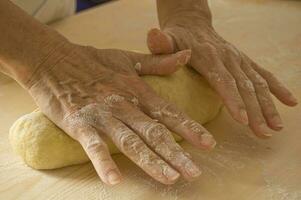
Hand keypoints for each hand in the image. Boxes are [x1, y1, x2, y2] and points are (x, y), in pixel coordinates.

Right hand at [26, 41, 216, 184]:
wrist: (52, 59)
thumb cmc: (92, 60)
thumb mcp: (128, 58)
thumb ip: (159, 62)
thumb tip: (187, 55)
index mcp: (137, 90)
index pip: (169, 112)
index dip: (190, 128)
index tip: (209, 144)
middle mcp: (124, 104)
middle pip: (154, 132)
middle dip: (176, 153)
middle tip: (195, 173)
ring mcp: (102, 115)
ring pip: (130, 141)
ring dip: (150, 160)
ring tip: (169, 178)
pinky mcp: (79, 123)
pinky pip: (93, 145)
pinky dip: (103, 162)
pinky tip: (115, 180)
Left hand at [147, 8, 297, 137]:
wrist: (192, 24)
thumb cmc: (176, 37)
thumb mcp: (166, 39)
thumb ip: (161, 44)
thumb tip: (154, 37)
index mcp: (207, 55)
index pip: (221, 79)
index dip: (232, 99)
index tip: (241, 119)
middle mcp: (227, 57)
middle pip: (244, 86)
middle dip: (254, 111)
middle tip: (263, 133)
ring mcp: (238, 59)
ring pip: (257, 83)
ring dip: (268, 106)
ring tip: (275, 127)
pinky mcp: (244, 61)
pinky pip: (264, 74)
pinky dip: (278, 88)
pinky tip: (290, 102)